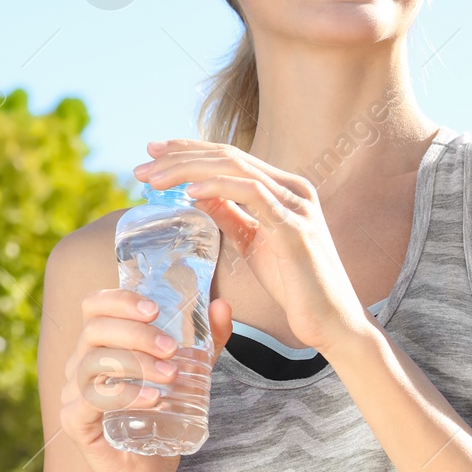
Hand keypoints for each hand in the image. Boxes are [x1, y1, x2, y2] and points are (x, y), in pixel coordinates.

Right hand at [59, 287, 233, 471]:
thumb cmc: (160, 422)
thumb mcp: (188, 377)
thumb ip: (204, 344)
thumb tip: (222, 307)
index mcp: (98, 346)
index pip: (94, 307)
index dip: (120, 300)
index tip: (155, 309)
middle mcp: (78, 365)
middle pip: (95, 330)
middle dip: (136, 333)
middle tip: (171, 349)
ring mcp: (72, 394)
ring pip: (93, 362)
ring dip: (135, 362)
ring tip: (170, 376)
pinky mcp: (74, 422)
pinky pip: (92, 399)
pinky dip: (124, 394)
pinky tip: (153, 399)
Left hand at [133, 138, 371, 353]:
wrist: (330, 321)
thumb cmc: (293, 284)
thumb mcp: (251, 242)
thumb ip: (229, 214)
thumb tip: (195, 192)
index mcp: (282, 188)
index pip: (229, 157)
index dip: (188, 150)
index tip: (153, 153)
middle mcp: (292, 188)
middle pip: (227, 157)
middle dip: (180, 156)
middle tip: (142, 164)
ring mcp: (295, 204)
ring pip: (235, 169)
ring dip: (188, 170)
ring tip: (154, 178)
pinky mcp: (294, 227)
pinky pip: (251, 195)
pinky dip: (217, 188)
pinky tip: (189, 192)